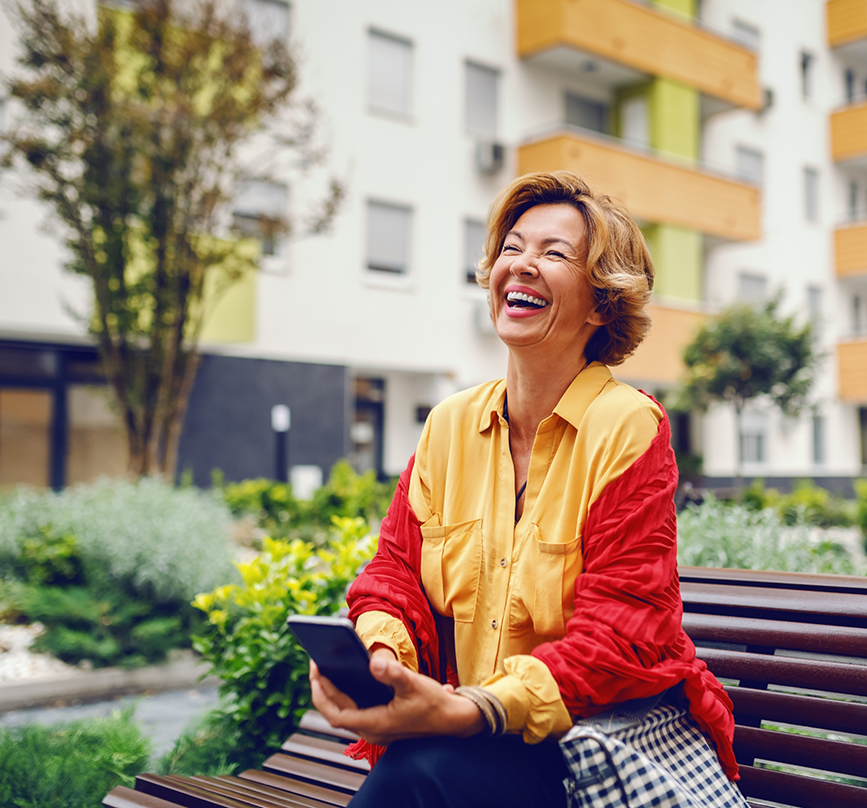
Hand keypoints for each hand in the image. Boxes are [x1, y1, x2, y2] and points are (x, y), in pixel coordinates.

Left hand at [309, 653, 484, 745]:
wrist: (455, 720)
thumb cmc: (435, 705)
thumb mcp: (414, 685)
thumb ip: (393, 673)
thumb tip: (373, 661)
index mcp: (375, 724)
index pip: (335, 714)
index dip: (321, 693)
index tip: (314, 671)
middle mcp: (372, 730)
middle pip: (336, 711)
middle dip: (323, 687)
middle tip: (316, 662)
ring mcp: (376, 727)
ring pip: (345, 710)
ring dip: (333, 691)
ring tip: (327, 666)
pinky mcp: (382, 721)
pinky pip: (356, 708)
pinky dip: (348, 693)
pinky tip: (349, 675)